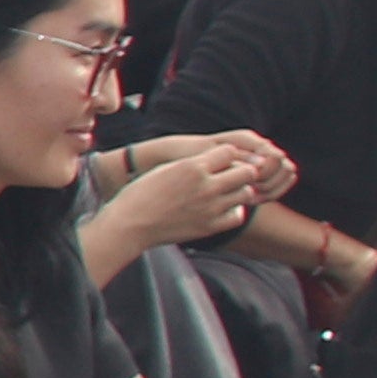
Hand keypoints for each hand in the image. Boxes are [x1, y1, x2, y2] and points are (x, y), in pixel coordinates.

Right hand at [101, 133, 292, 251]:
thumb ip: (194, 164)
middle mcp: (206, 186)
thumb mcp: (167, 168)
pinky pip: (237, 216)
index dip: (227, 154)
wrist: (130, 224)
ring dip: (238, 191)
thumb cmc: (142, 194)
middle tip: (230, 177)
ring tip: (225, 193)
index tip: (220, 161)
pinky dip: (233, 211)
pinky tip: (220, 210)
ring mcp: (210, 207)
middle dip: (241, 171)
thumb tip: (216, 161)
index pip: (230, 151)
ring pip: (246, 193)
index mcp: (193, 167)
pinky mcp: (210, 226)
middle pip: (247, 172)